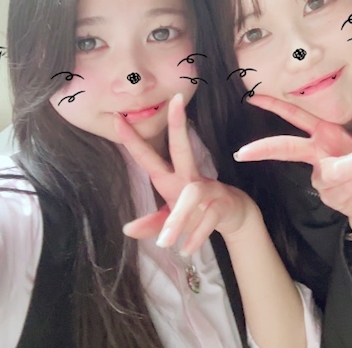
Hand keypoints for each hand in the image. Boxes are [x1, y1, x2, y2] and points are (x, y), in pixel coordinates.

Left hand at [115, 93, 257, 254]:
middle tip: (176, 101)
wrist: (234, 215)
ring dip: (179, 218)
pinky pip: (208, 219)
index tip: (117, 118)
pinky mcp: (223, 204)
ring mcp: (209, 188)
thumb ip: (152, 223)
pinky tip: (186, 249)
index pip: (149, 156)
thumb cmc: (197, 208)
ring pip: (192, 195)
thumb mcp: (172, 217)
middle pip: (183, 147)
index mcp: (172, 177)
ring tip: (166, 242)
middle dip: (178, 124)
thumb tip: (127, 229)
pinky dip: (196, 236)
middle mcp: (189, 177)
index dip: (133, 140)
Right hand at [234, 94, 351, 235]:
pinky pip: (345, 186)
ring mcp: (321, 178)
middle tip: (244, 152)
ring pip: (333, 170)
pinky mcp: (329, 197)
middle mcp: (318, 155)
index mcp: (324, 134)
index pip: (296, 117)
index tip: (253, 97)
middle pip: (287, 148)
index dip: (275, 106)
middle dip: (265, 148)